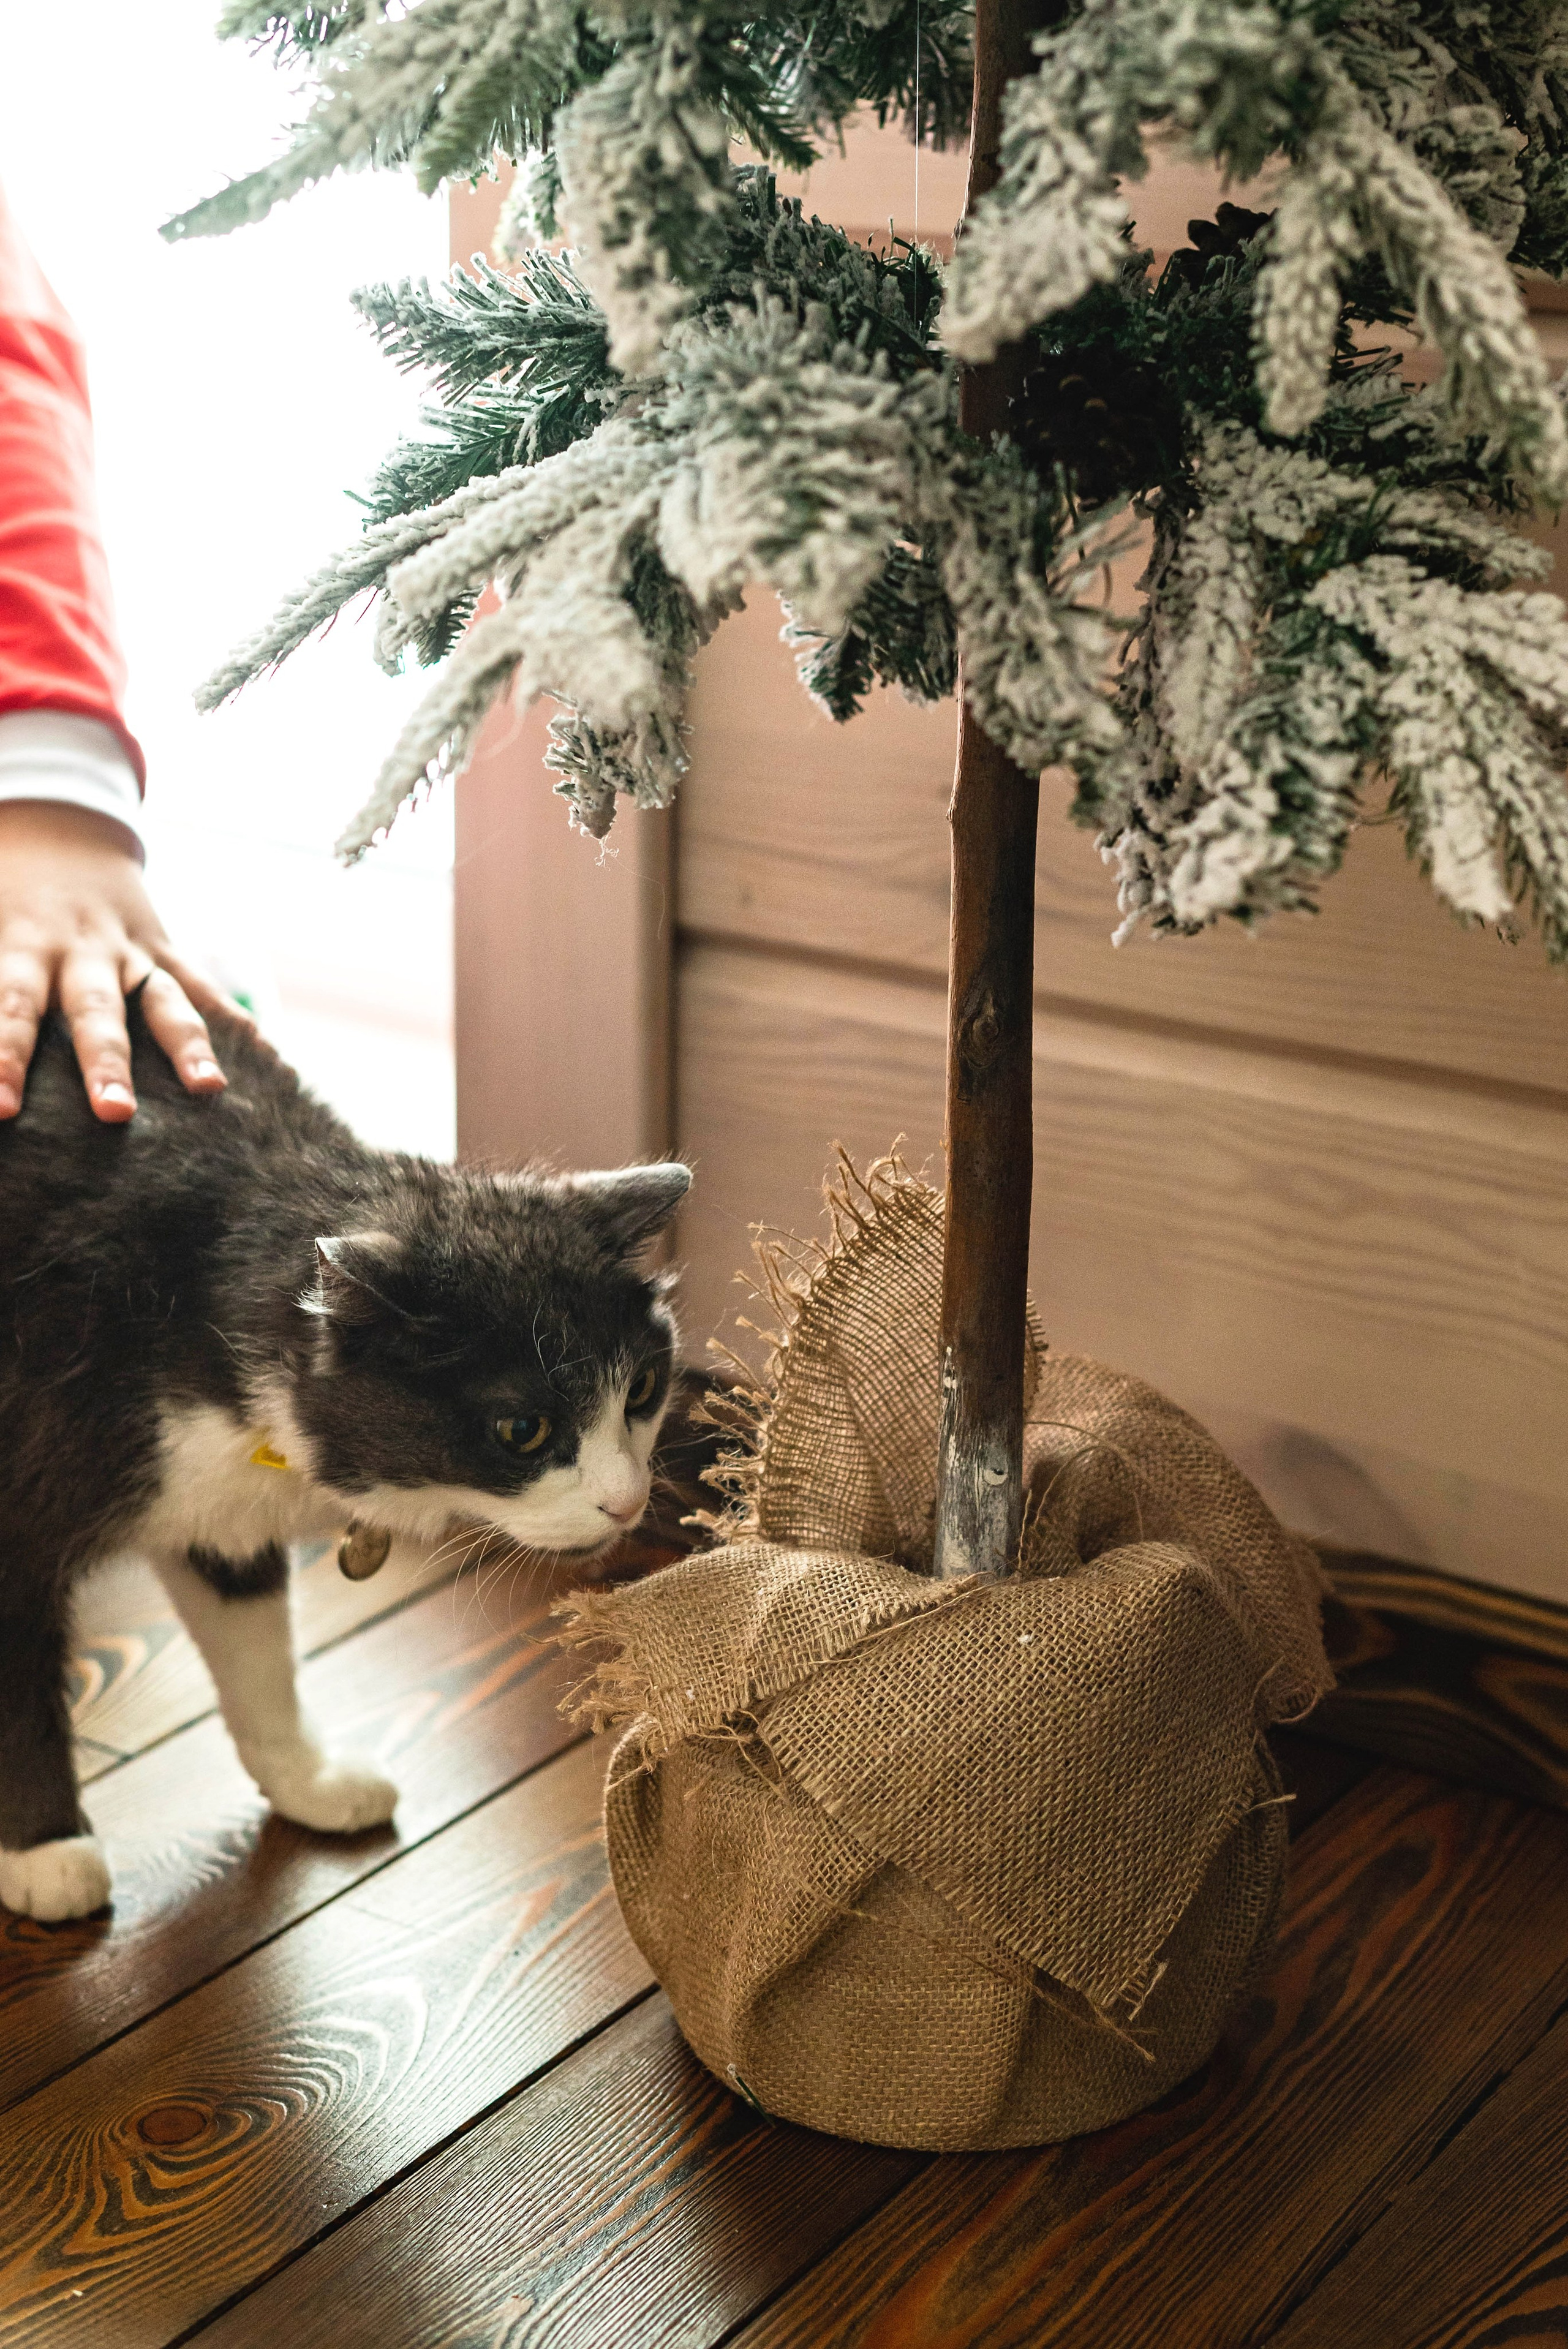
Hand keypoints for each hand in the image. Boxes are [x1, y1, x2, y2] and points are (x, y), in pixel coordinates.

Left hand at [0, 800, 251, 1121]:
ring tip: (209, 1090)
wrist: (56, 836)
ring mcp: (134, 954)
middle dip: (107, 1063)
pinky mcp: (168, 955)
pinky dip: (240, 1026)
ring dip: (187, 1048)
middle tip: (115, 1113)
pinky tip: (276, 1067)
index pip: (13, 1007)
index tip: (2, 1107)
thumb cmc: (1, 893)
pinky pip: (207, 990)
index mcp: (24, 946)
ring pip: (163, 1003)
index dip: (6, 1056)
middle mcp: (85, 953)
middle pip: (95, 1012)